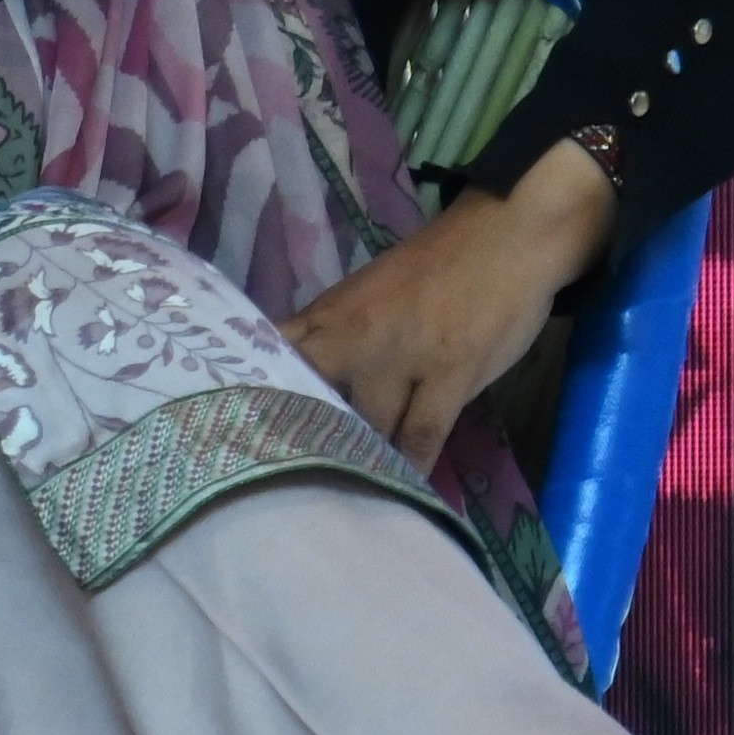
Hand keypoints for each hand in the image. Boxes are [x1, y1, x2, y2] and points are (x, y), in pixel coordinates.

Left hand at [277, 141, 614, 470]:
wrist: (507, 234)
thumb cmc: (436, 267)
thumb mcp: (366, 294)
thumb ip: (331, 335)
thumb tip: (300, 379)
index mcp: (328, 315)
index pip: (271, 359)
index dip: (248, 396)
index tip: (226, 434)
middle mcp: (353, 338)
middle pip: (308, 398)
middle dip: (295, 440)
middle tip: (277, 483)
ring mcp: (401, 357)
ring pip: (365, 425)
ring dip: (356, 461)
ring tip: (338, 500)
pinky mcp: (449, 373)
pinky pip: (422, 434)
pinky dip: (410, 467)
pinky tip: (400, 491)